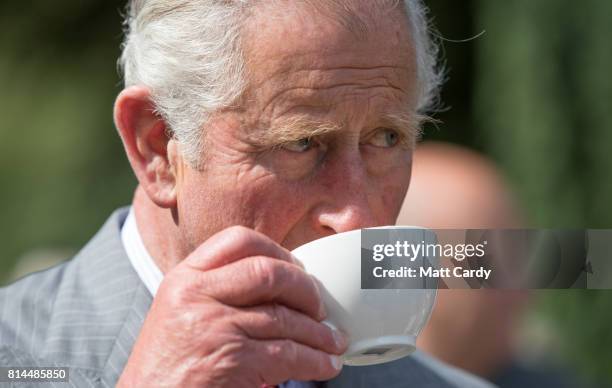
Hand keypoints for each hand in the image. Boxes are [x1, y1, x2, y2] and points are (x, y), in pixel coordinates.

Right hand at [117, 226, 346, 386]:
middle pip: (270, 272)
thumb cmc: (168, 366)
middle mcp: (197, 294)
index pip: (239, 240)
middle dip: (307, 289)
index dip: (278, 250)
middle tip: (321, 307)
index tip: (298, 267)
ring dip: (319, 333)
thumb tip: (281, 285)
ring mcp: (214, 325)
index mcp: (185, 277)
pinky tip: (325, 365)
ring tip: (333, 341)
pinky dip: (315, 361)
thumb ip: (220, 291)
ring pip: (284, 317)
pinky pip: (288, 354)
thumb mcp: (182, 313)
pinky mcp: (231, 360)